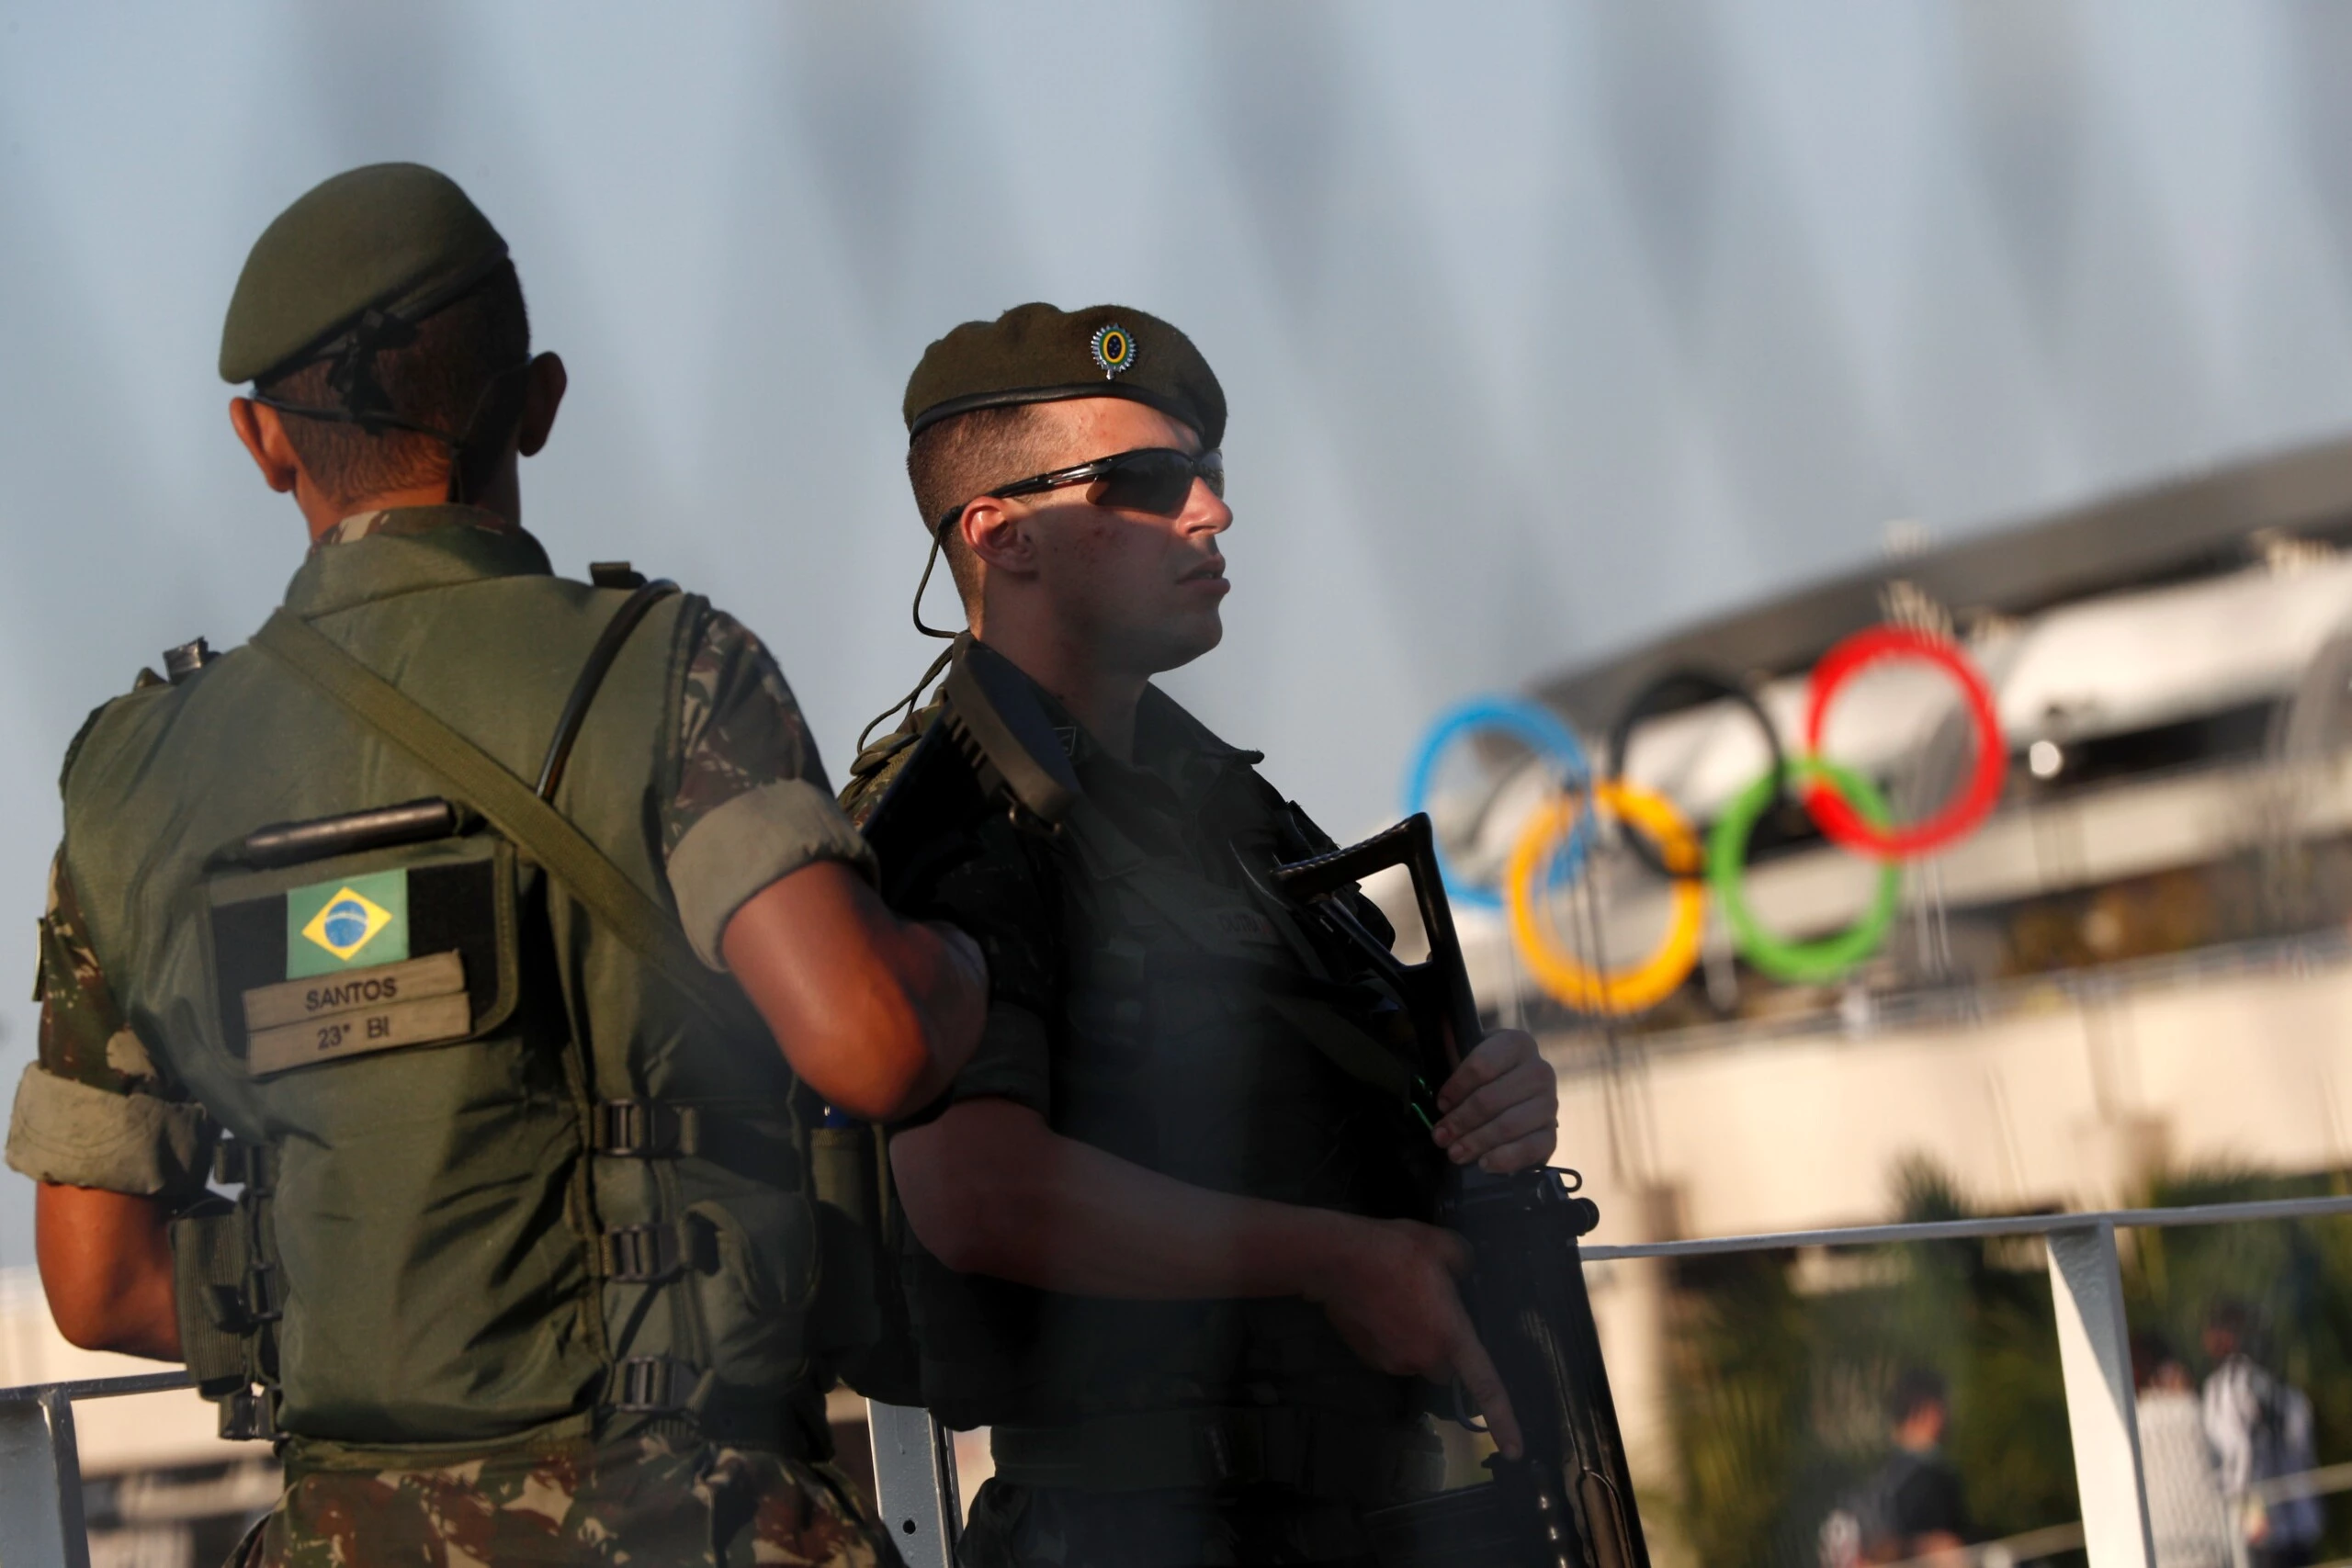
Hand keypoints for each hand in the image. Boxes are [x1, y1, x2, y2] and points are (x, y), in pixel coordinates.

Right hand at [1304, 1215, 1523, 1457]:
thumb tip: (1464, 1272)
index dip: (1504, 1420)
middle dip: (1445, 1349)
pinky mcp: (1368, 1358)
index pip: (1485, 1386)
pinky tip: (1379, 1306)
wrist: (1338, 1260)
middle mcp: (1425, 1357)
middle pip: (1446, 1368)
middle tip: (1434, 1310)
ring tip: (1400, 1300)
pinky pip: (1390, 1354)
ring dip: (1415, 1339)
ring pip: (1416, 1358)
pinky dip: (1390, 1337)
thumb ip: (1463, 1263)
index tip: (1515, 1451)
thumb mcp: (1442, 1245)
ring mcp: (1394, 1361)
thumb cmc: (1394, 1251)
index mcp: (1452, 1336)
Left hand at [1432, 1027, 1556, 1172]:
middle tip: (1441, 1136)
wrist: (1516, 1097)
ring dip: (1477, 1142)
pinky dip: (1505, 1158)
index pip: (1483, 1064)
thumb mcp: (1468, 1055)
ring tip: (1455, 1152)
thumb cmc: (1486, 1076)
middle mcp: (1539, 1070)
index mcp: (1517, 1044)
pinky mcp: (1552, 1132)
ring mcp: (1549, 1103)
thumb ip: (1454, 1047)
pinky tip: (1485, 1163)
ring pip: (1509, 1124)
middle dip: (1461, 1120)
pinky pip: (1531, 1147)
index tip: (1440, 1103)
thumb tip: (1439, 1022)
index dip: (1457, 1087)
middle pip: (1493, 1098)